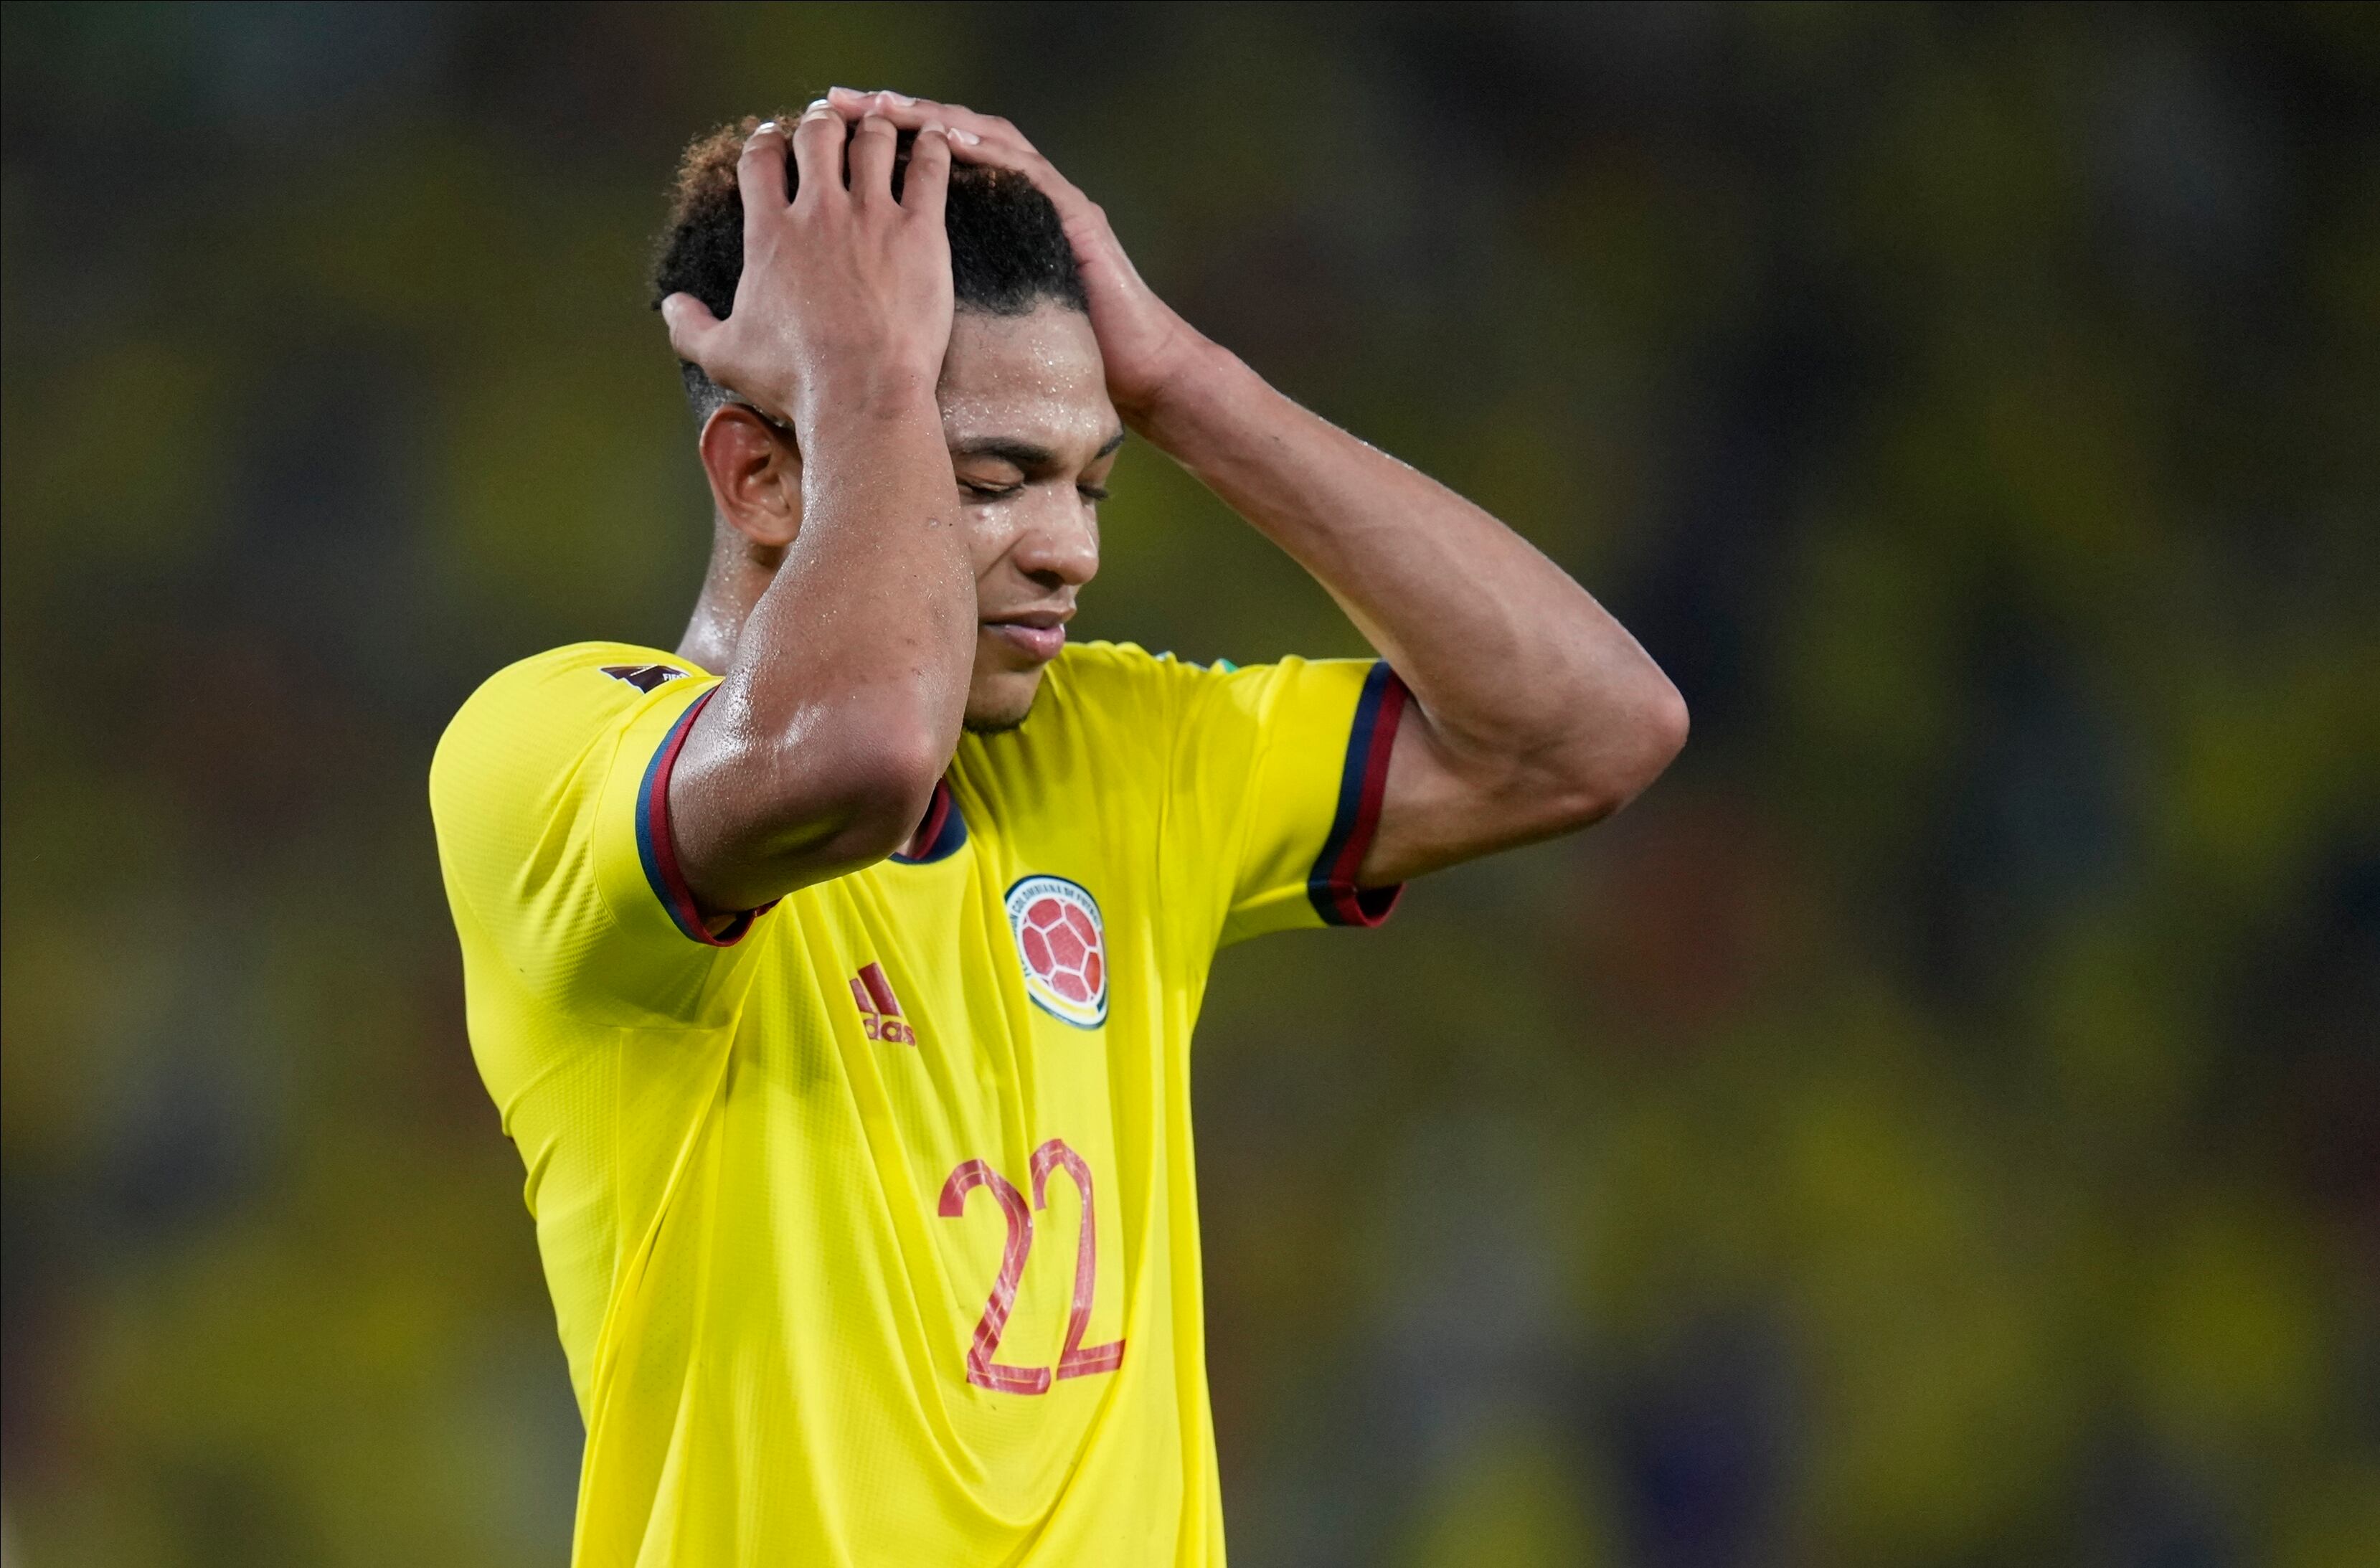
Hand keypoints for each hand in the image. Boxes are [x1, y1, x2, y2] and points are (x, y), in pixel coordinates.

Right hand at [661, 105, 955, 432]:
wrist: (861, 394)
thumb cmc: (795, 380)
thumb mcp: (725, 357)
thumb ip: (691, 328)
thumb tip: (672, 305)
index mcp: (770, 234)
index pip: (759, 162)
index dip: (765, 141)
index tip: (772, 137)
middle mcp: (818, 213)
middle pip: (816, 136)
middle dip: (821, 123)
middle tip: (829, 124)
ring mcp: (871, 217)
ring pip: (871, 141)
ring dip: (873, 127)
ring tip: (879, 127)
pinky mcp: (920, 231)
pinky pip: (927, 168)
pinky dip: (930, 146)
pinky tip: (934, 139)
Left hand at [824, 87, 1212, 424]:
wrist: (1132, 376)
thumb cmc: (1053, 361)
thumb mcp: (977, 325)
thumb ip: (934, 300)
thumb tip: (860, 313)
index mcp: (984, 223)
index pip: (920, 166)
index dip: (869, 146)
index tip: (816, 137)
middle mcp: (1013, 199)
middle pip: (943, 137)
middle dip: (886, 116)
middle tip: (835, 103)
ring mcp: (1047, 201)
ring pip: (982, 138)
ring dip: (932, 118)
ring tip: (883, 107)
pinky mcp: (1075, 217)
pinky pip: (1026, 171)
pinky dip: (989, 150)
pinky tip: (954, 137)